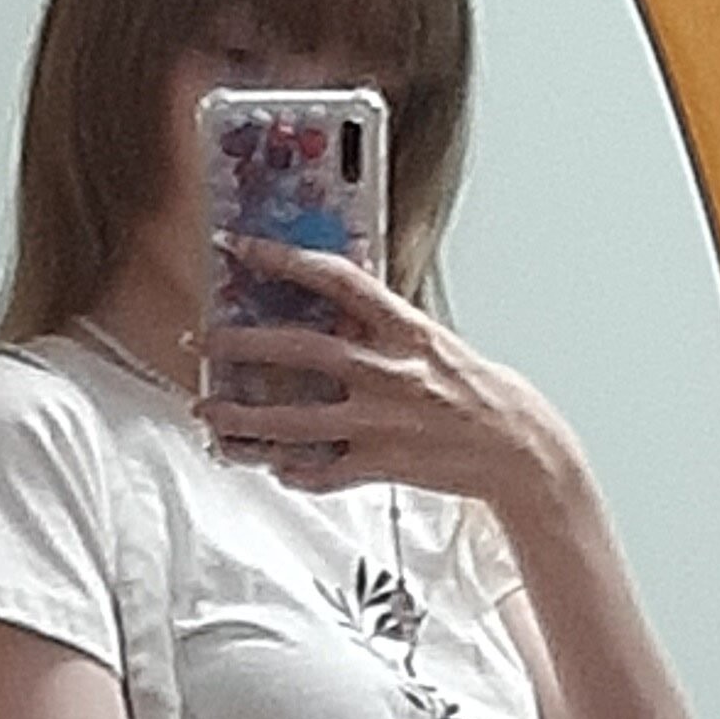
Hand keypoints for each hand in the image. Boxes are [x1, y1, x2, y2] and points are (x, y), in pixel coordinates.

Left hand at [205, 231, 578, 516]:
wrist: (516, 448)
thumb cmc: (475, 391)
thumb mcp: (431, 340)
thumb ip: (382, 322)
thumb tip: (339, 295)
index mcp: (403, 330)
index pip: (337, 280)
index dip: (284, 259)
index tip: (241, 246)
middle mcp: (388, 373)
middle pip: (301, 350)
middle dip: (242, 343)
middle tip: (203, 338)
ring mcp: (382, 422)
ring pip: (295, 421)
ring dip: (244, 418)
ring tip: (209, 411)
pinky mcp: (382, 465)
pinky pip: (323, 472)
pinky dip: (292, 472)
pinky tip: (268, 465)